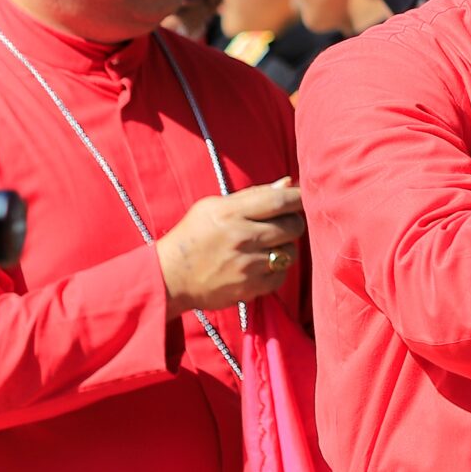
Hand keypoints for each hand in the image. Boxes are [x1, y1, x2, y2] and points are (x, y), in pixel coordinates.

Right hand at [157, 180, 304, 317]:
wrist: (169, 277)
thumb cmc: (192, 236)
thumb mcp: (213, 206)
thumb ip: (252, 195)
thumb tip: (287, 183)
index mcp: (230, 213)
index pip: (279, 200)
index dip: (298, 197)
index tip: (302, 197)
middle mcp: (241, 238)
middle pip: (292, 226)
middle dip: (294, 222)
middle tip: (285, 223)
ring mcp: (246, 265)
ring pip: (290, 252)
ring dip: (285, 247)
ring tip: (268, 245)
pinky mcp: (249, 288)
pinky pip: (281, 276)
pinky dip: (277, 270)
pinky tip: (262, 264)